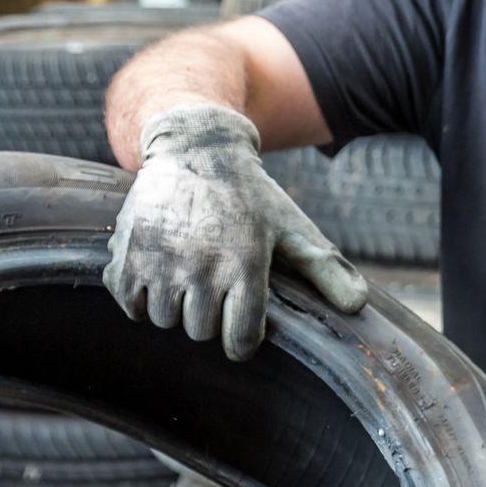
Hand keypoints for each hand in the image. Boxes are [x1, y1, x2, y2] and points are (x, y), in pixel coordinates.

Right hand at [104, 103, 368, 360]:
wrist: (194, 146)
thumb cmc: (250, 196)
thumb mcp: (292, 227)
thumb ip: (326, 269)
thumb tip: (359, 306)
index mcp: (245, 263)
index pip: (239, 340)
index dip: (241, 340)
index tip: (241, 326)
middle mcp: (200, 264)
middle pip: (199, 332)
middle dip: (208, 317)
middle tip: (212, 287)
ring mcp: (159, 259)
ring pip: (164, 320)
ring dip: (174, 308)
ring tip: (185, 277)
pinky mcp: (126, 252)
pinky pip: (130, 305)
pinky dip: (140, 297)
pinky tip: (157, 274)